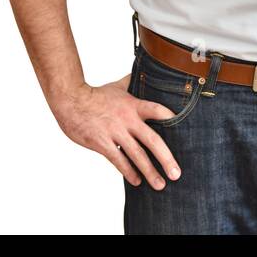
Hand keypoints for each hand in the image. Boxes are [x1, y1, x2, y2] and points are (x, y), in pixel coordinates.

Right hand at [50, 72, 182, 190]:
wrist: (70, 100)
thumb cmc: (95, 94)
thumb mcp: (118, 86)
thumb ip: (133, 83)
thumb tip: (145, 71)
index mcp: (134, 105)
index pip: (158, 111)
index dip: (171, 118)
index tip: (186, 131)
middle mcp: (128, 120)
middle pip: (152, 141)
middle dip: (166, 158)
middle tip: (176, 174)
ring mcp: (115, 132)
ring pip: (136, 155)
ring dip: (149, 172)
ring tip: (160, 184)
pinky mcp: (101, 143)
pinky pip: (118, 160)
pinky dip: (128, 172)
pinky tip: (137, 181)